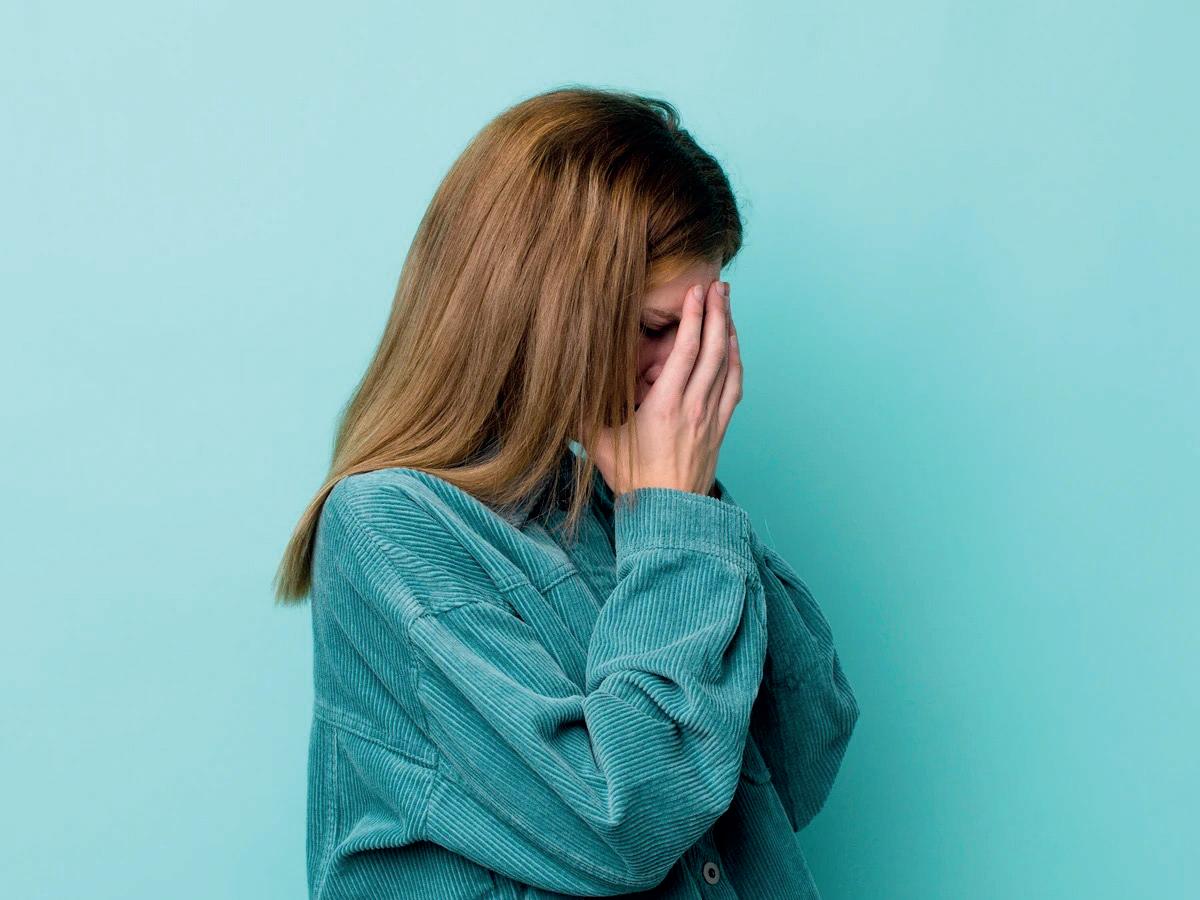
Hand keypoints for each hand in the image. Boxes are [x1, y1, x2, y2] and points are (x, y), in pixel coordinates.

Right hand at [583, 278, 741, 496]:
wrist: (666, 515)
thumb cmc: (632, 480)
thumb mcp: (600, 443)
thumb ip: (581, 413)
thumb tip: (555, 387)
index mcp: (666, 407)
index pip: (686, 352)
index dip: (694, 318)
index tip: (697, 292)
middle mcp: (694, 408)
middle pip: (714, 350)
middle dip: (719, 314)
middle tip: (719, 286)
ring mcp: (711, 418)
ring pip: (728, 365)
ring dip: (731, 332)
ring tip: (728, 305)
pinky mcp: (720, 429)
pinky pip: (734, 387)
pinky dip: (736, 361)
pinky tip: (734, 347)